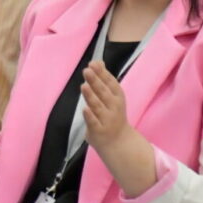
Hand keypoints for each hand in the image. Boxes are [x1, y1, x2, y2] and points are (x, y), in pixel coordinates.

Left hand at [81, 60, 156, 196]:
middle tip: (87, 71)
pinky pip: (93, 123)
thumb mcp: (112, 96)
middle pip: (104, 93)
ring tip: (84, 86)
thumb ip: (103, 79)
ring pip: (97, 107)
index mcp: (117, 97)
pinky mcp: (98, 131)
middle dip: (96, 82)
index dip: (102, 73)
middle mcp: (114, 108)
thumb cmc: (112, 114)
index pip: (111, 83)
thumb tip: (97, 61)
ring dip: (91, 96)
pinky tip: (85, 109)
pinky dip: (90, 116)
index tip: (93, 63)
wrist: (118, 142)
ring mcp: (106, 120)